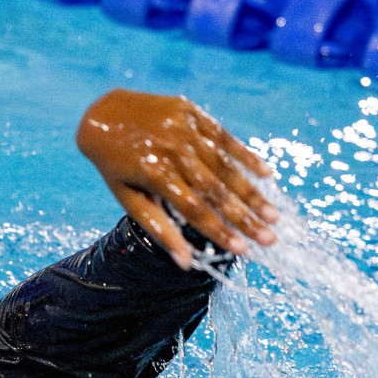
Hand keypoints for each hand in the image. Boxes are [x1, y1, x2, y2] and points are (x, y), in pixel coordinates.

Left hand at [76, 89, 278, 267]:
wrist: (103, 114)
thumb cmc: (115, 166)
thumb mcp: (128, 199)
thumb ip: (159, 229)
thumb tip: (185, 263)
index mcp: (154, 174)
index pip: (194, 210)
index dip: (219, 231)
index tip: (243, 250)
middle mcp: (172, 151)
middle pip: (215, 191)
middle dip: (245, 218)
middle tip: (270, 239)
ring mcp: (184, 130)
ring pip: (225, 166)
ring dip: (252, 192)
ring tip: (274, 215)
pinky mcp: (191, 113)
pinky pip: (224, 136)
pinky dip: (246, 155)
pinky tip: (266, 174)